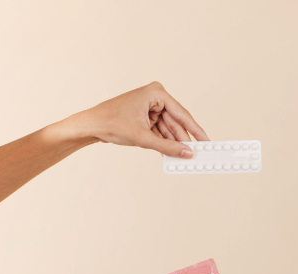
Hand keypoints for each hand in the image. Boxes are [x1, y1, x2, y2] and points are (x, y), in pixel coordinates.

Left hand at [64, 82, 208, 158]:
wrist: (90, 125)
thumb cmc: (111, 123)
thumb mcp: (143, 138)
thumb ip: (168, 147)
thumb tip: (187, 153)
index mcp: (156, 93)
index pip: (182, 114)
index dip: (196, 131)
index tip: (207, 141)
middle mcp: (155, 96)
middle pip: (176, 122)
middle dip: (183, 139)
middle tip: (196, 154)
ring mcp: (150, 106)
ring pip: (168, 128)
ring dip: (173, 142)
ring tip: (181, 156)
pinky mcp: (145, 115)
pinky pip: (160, 130)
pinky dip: (164, 141)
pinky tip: (170, 152)